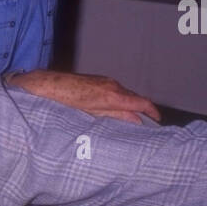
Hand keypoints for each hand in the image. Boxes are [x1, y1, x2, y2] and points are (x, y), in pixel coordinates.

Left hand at [8, 70, 161, 124]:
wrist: (48, 84)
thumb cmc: (67, 101)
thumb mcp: (93, 114)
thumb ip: (116, 117)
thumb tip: (134, 122)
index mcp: (114, 95)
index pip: (142, 102)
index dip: (153, 112)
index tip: (158, 121)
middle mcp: (113, 85)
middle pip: (135, 98)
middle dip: (142, 111)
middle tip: (145, 125)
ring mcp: (106, 81)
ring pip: (124, 94)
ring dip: (129, 106)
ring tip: (129, 120)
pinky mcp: (99, 80)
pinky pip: (115, 90)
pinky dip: (119, 100)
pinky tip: (113, 110)